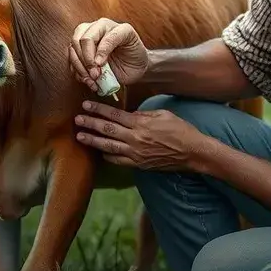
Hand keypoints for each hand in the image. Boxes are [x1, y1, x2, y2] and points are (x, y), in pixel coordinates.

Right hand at [69, 18, 148, 92]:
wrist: (136, 65)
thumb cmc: (135, 51)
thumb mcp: (130, 40)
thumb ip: (112, 42)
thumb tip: (96, 60)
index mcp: (103, 25)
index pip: (88, 37)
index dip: (91, 53)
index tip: (100, 66)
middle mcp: (91, 32)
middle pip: (76, 42)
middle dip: (84, 61)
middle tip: (95, 75)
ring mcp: (85, 44)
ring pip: (71, 53)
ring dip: (80, 69)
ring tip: (92, 80)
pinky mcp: (81, 56)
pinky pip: (72, 64)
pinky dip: (79, 75)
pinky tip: (90, 81)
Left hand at [73, 100, 201, 171]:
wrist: (193, 152)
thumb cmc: (181, 130)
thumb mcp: (163, 114)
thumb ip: (143, 114)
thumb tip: (129, 114)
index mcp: (141, 124)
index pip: (114, 115)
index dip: (98, 110)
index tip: (86, 105)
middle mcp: (135, 139)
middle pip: (107, 130)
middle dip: (90, 124)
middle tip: (77, 120)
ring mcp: (136, 153)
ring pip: (109, 147)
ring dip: (93, 141)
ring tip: (80, 136)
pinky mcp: (139, 164)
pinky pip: (118, 161)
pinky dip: (107, 156)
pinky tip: (100, 151)